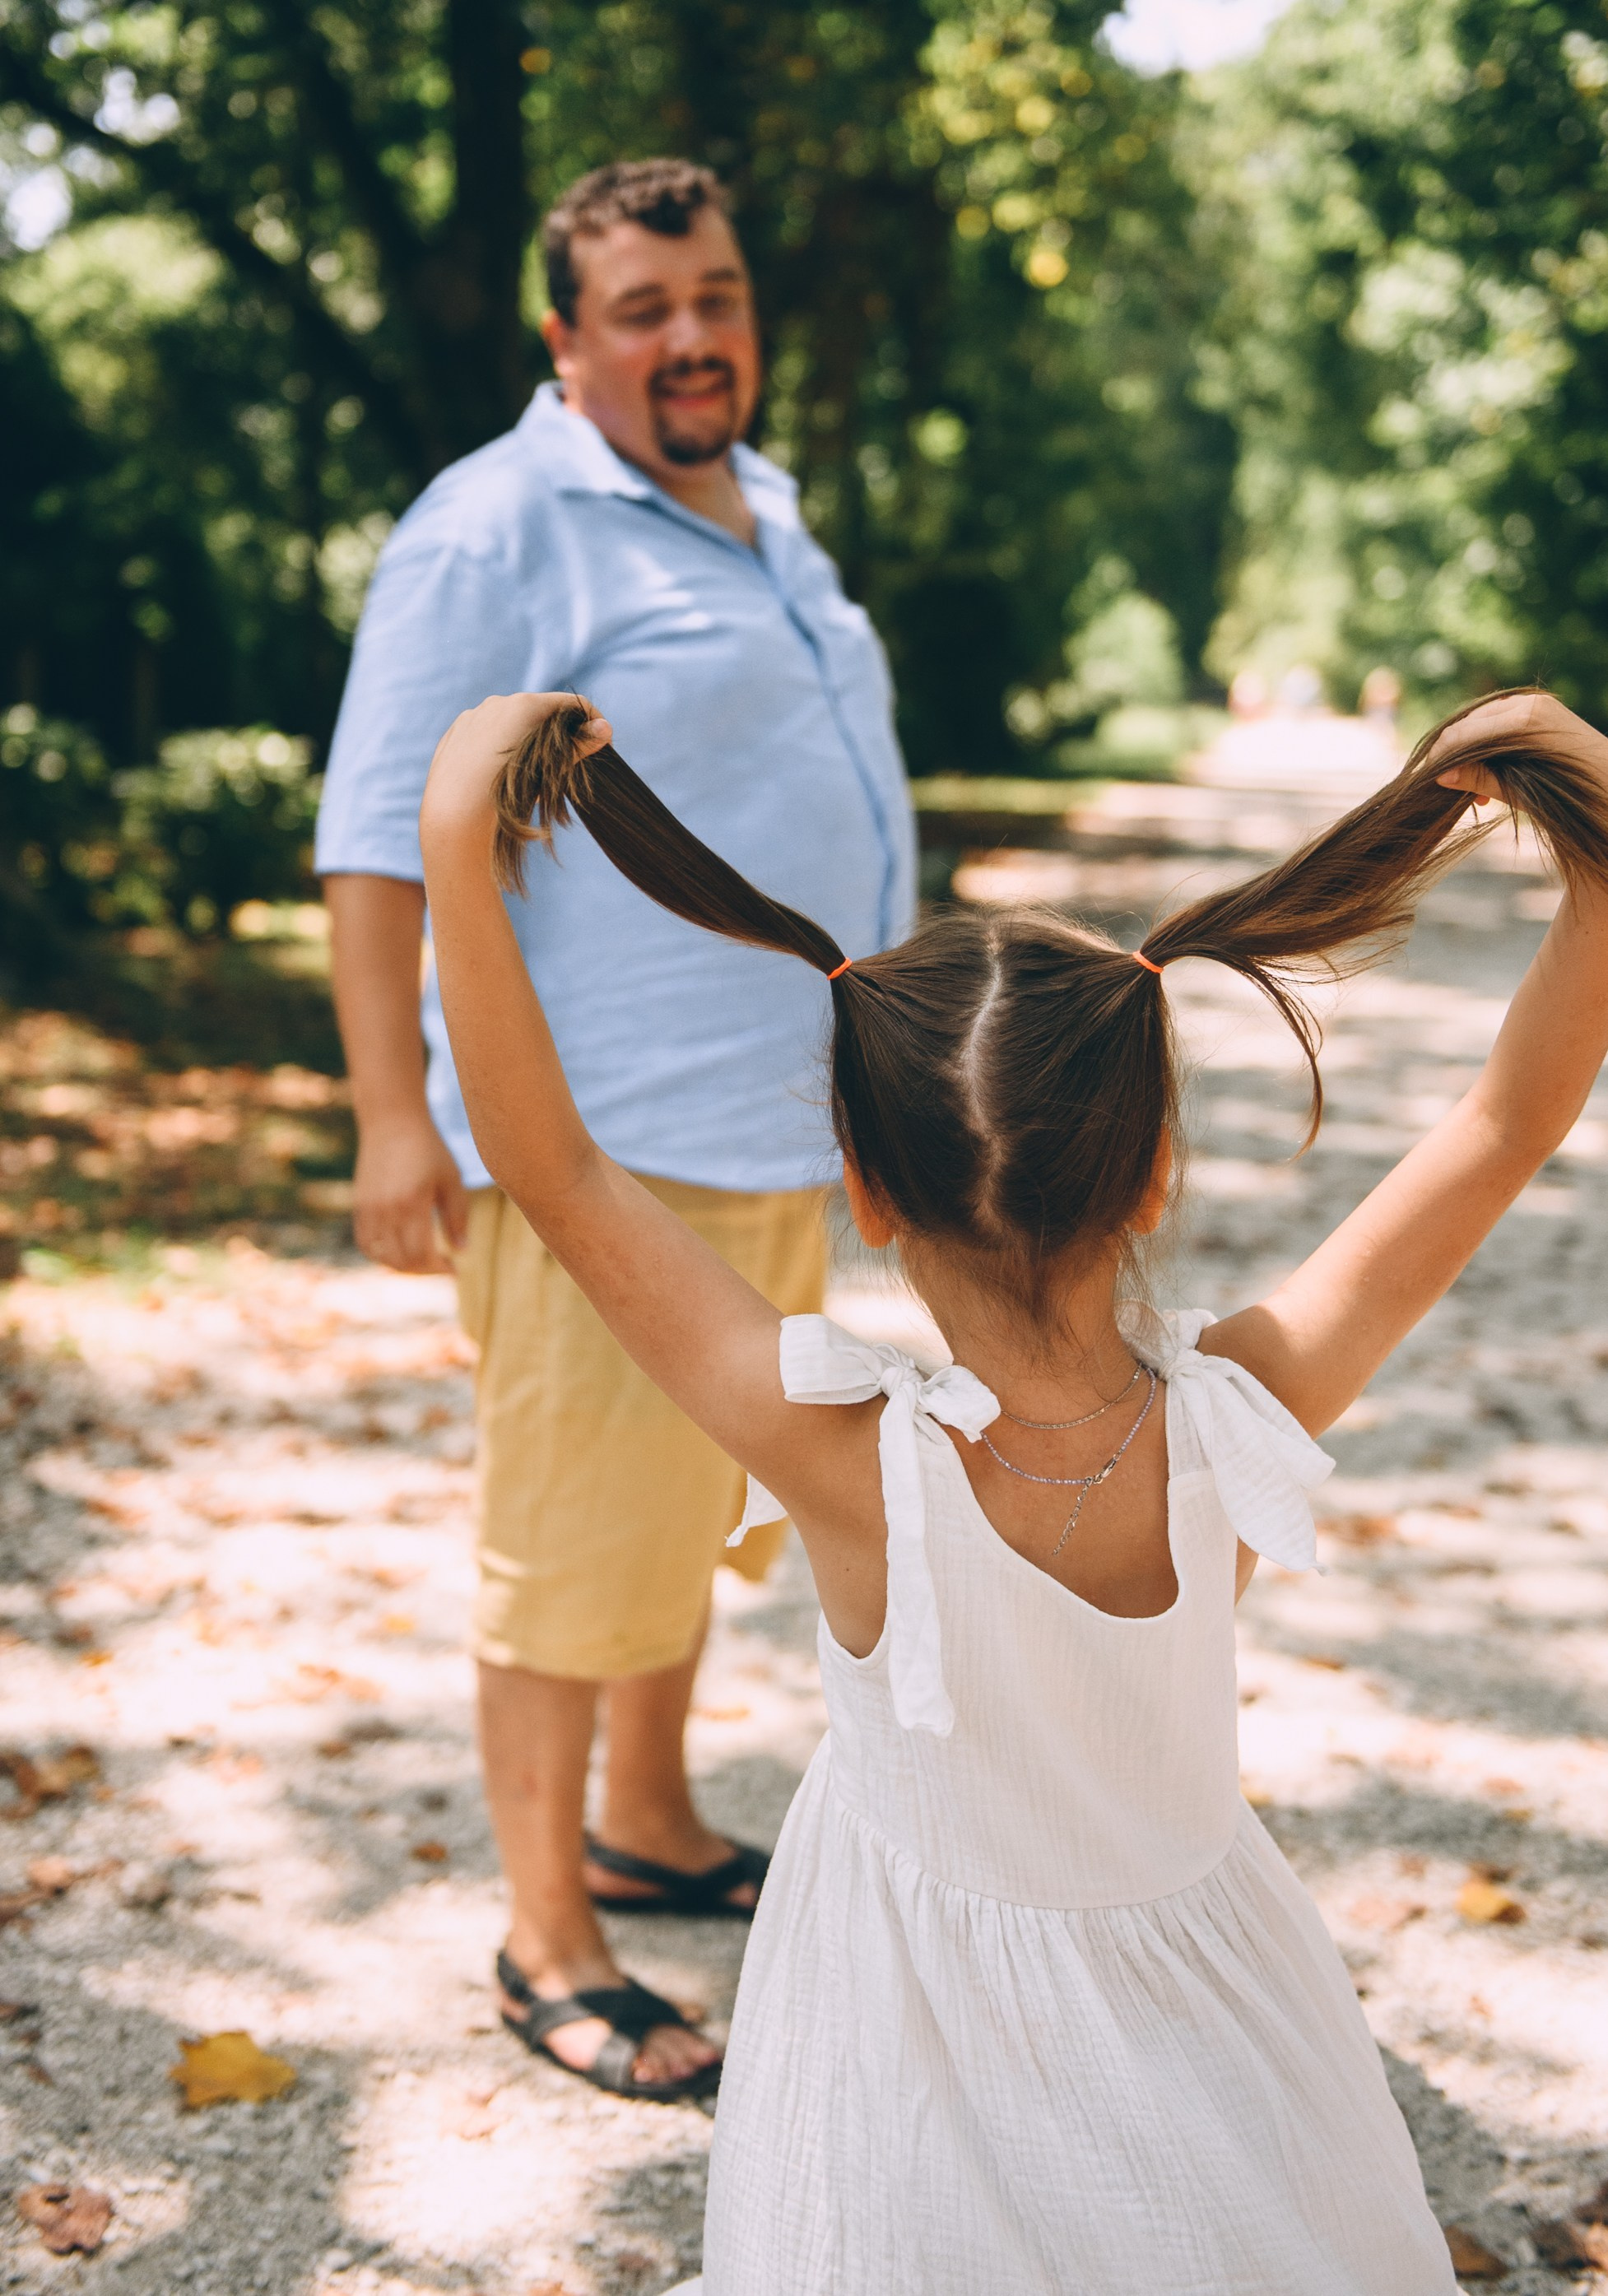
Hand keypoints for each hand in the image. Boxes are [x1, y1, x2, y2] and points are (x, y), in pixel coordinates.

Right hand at [353, 1112, 469, 1273]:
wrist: (392, 1121)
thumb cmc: (429, 1148)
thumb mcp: (452, 1179)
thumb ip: (457, 1217)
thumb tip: (461, 1251)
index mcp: (412, 1203)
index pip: (421, 1254)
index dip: (438, 1268)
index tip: (454, 1268)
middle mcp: (386, 1209)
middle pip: (401, 1260)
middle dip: (424, 1271)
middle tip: (442, 1266)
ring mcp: (368, 1208)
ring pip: (380, 1256)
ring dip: (403, 1266)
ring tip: (423, 1261)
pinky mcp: (359, 1205)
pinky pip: (365, 1243)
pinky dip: (382, 1255)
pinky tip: (400, 1251)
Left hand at [421, 692, 612, 840]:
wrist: (455, 815)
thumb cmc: (507, 794)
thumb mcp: (550, 770)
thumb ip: (578, 746)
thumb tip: (605, 729)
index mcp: (524, 704)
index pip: (570, 704)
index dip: (590, 722)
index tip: (600, 743)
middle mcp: (498, 702)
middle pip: (539, 710)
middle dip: (556, 731)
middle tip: (565, 762)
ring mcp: (473, 715)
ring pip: (509, 721)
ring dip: (525, 738)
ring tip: (526, 771)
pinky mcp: (456, 732)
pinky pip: (484, 732)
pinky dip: (498, 746)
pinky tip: (497, 772)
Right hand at [1432, 690, 1607, 804]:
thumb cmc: (1574, 795)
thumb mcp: (1521, 792)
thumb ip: (1482, 779)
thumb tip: (1443, 777)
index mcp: (1525, 721)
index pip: (1464, 732)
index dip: (1441, 755)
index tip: (1427, 778)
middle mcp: (1529, 705)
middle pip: (1471, 722)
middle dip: (1455, 753)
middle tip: (1447, 786)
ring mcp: (1537, 704)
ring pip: (1484, 721)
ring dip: (1470, 751)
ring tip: (1472, 791)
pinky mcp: (1541, 710)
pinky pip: (1501, 721)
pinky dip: (1488, 745)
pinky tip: (1488, 775)